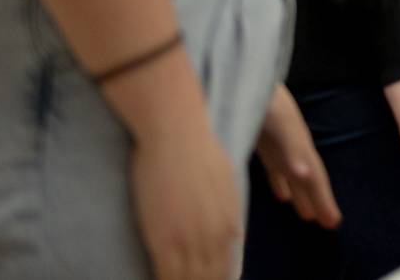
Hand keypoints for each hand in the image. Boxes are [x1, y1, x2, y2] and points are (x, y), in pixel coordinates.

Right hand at [131, 115, 240, 279]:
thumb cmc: (200, 151)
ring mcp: (189, 240)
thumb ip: (229, 214)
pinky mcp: (164, 240)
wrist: (178, 135)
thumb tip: (234, 235)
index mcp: (230, 223)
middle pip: (210, 278)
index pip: (226, 269)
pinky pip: (167, 276)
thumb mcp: (226, 184)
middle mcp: (215, 236)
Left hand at [254, 85, 340, 229]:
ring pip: (291, 173)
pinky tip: (279, 194)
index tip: (334, 222)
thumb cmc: (260, 94)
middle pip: (307, 176)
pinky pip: (273, 166)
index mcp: (297, 142)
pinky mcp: (257, 137)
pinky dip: (278, 181)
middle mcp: (290, 143)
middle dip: (316, 199)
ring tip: (306, 215)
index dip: (324, 199)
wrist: (239, 69)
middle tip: (327, 224)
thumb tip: (306, 174)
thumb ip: (291, 147)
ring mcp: (274, 140)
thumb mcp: (277, 119)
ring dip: (299, 192)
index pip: (314, 176)